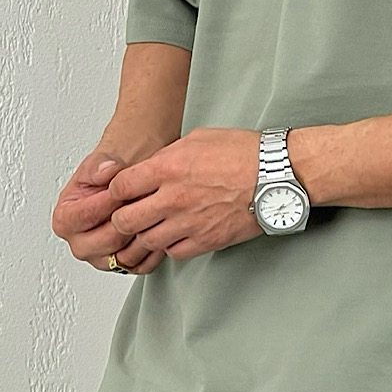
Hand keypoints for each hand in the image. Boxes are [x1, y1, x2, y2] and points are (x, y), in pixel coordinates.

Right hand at [51, 145, 167, 275]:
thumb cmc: (110, 175)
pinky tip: (159, 226)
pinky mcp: (122, 266)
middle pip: (106, 240)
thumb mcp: (101, 161)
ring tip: (152, 211)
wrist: (127, 184)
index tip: (122, 188)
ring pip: (124, 255)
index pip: (83, 216)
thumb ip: (100, 164)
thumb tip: (107, 170)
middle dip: (127, 218)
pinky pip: (140, 264)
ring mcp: (101, 257)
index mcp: (64, 220)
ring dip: (141, 233)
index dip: (105, 202)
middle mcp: (80, 243)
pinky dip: (152, 248)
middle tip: (142, 199)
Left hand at [105, 127, 264, 261]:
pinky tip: (176, 233)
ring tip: (153, 225)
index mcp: (168, 168)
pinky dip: (170, 245)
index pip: (119, 188)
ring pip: (146, 240)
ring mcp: (188, 223)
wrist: (276, 175)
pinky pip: (173, 252)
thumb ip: (167, 156)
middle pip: (125, 221)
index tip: (121, 193)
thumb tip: (149, 169)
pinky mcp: (205, 241)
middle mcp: (173, 198)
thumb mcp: (198, 138)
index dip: (115, 192)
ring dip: (145, 234)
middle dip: (122, 218)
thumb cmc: (243, 153)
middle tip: (129, 214)